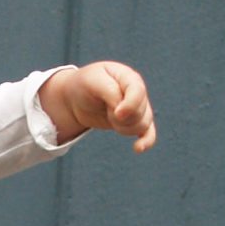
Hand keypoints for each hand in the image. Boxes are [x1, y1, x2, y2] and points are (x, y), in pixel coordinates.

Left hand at [40, 60, 156, 152]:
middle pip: (140, 112)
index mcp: (128, 77)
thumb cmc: (84, 85)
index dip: (130, 105)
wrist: (76, 97)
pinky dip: (146, 141)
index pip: (138, 91)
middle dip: (119, 117)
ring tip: (108, 117)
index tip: (117, 113)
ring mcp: (138, 107)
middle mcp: (137, 92)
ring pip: (142, 125)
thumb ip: (110, 92)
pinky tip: (138, 148)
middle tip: (104, 108)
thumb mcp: (93, 82)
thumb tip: (123, 111)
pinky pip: (148, 133)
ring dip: (123, 127)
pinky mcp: (134, 122)